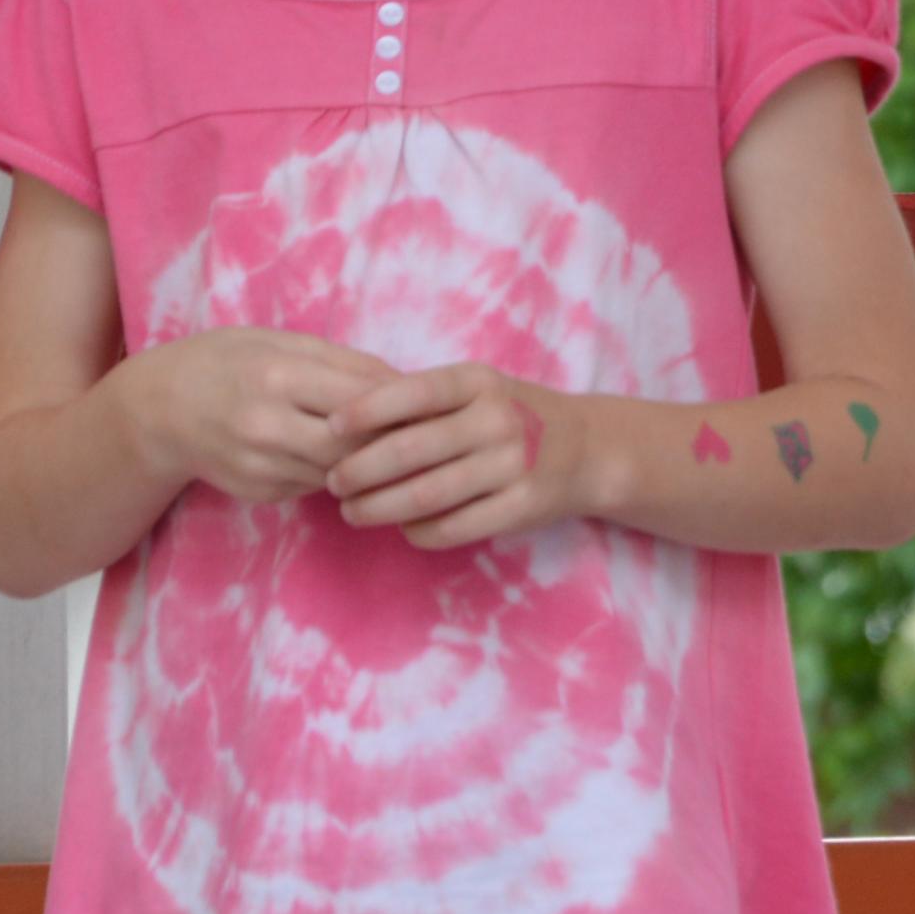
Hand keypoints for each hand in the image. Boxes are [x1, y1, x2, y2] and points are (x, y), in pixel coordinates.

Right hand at [128, 330, 401, 503]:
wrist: (159, 410)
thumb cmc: (227, 361)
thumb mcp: (280, 341)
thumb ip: (343, 361)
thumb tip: (405, 382)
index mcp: (278, 376)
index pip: (362, 401)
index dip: (403, 406)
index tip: (432, 404)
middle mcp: (268, 426)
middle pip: (356, 447)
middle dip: (391, 443)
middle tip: (421, 434)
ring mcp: (261, 466)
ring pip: (339, 472)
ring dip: (366, 462)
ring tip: (389, 445)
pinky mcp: (259, 492)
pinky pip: (314, 485)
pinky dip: (332, 472)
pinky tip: (334, 456)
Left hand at [328, 364, 584, 549]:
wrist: (585, 449)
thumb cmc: (510, 415)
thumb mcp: (477, 390)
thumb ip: (426, 401)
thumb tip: (348, 424)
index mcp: (479, 382)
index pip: (412, 393)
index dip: (365, 410)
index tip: (329, 427)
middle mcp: (497, 419)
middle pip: (410, 450)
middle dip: (359, 469)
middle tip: (333, 482)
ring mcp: (511, 465)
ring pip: (425, 495)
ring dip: (378, 507)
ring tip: (353, 511)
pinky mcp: (519, 507)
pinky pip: (453, 527)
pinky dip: (417, 532)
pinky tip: (402, 528)